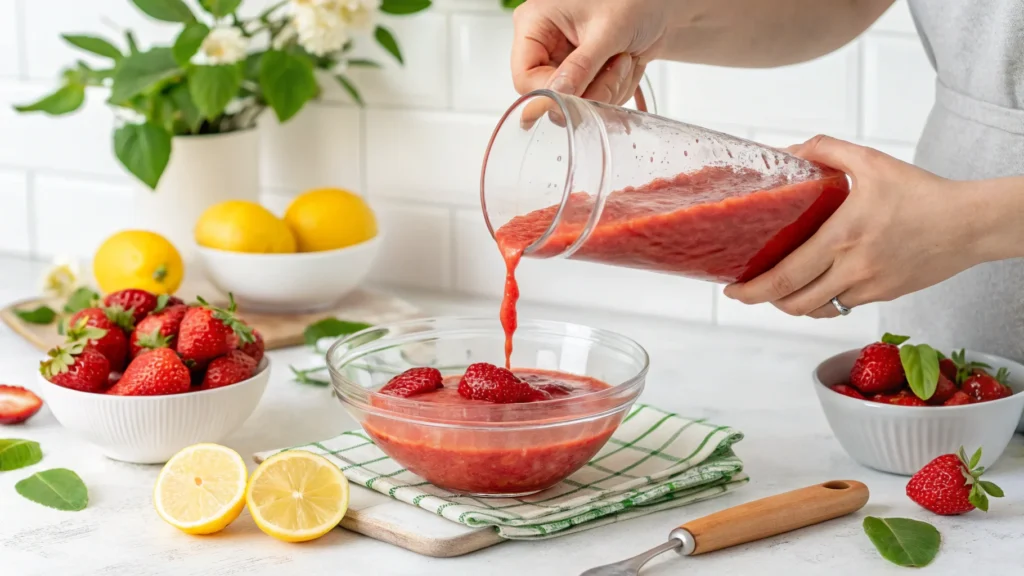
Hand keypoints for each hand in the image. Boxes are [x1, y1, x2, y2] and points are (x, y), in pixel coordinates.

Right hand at [511, 0, 670, 104]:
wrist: (660, 6)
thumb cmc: (633, 0)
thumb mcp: (607, 30)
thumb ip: (581, 66)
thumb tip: (558, 94)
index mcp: (534, 24)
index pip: (525, 78)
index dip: (551, 93)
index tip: (581, 92)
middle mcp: (545, 45)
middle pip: (551, 94)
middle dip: (589, 90)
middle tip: (617, 67)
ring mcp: (564, 62)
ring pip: (574, 102)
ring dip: (607, 89)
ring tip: (624, 59)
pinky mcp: (582, 75)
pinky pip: (591, 101)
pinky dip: (614, 90)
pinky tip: (624, 65)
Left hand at [723, 135, 981, 317]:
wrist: (970, 223)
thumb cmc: (923, 192)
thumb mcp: (872, 162)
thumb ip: (827, 150)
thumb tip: (790, 149)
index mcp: (843, 236)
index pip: (786, 275)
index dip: (753, 289)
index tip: (733, 289)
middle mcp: (853, 267)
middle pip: (793, 301)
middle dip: (761, 300)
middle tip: (743, 292)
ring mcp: (868, 287)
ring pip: (815, 310)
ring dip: (789, 305)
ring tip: (775, 290)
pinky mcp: (882, 296)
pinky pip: (840, 308)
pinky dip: (819, 304)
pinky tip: (811, 290)